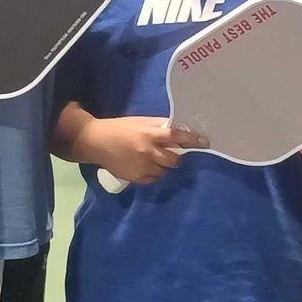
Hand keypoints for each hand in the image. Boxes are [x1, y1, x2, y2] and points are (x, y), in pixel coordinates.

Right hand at [88, 117, 207, 184]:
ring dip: (164, 165)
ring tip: (156, 159)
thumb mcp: (140, 122)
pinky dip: (154, 173)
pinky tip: (147, 166)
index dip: (192, 140)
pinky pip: (154, 179)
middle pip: (174, 160)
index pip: (176, 137)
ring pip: (165, 171)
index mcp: (149, 134)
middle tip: (174, 153)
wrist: (96, 142)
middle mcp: (148, 152)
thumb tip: (178, 129)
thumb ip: (158, 126)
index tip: (205, 142)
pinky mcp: (136, 178)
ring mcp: (142, 167)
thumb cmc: (120, 128)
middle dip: (177, 157)